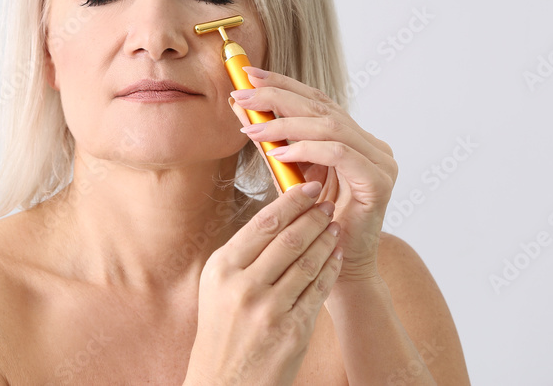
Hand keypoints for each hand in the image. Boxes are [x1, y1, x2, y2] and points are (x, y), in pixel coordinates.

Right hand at [184, 181, 341, 385]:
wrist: (223, 380)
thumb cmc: (221, 329)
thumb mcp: (216, 285)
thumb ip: (241, 254)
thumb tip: (276, 216)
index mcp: (222, 268)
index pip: (263, 224)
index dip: (291, 201)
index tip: (308, 187)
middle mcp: (243, 287)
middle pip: (288, 239)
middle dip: (313, 216)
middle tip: (327, 201)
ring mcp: (269, 311)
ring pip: (307, 263)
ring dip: (326, 239)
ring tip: (335, 224)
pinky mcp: (292, 332)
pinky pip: (317, 291)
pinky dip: (330, 269)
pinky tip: (337, 255)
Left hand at [229, 66, 397, 282]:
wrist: (336, 270)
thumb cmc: (311, 225)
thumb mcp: (287, 174)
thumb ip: (272, 141)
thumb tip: (243, 107)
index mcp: (353, 139)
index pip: (317, 100)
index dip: (283, 84)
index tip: (249, 74)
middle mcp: (371, 145)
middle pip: (322, 107)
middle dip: (278, 97)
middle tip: (243, 94)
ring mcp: (379, 162)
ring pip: (330, 127)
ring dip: (286, 124)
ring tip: (253, 128)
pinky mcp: (378, 182)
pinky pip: (339, 153)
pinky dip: (306, 149)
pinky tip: (279, 153)